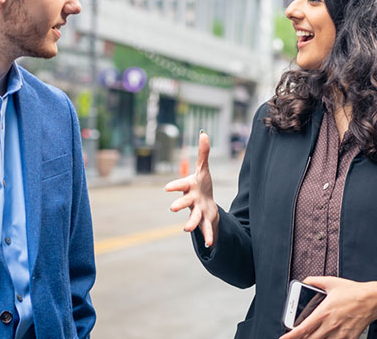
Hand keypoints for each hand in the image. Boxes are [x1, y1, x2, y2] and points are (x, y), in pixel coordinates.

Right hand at [164, 131, 218, 246]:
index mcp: (190, 187)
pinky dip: (208, 236)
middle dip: (179, 204)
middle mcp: (191, 200)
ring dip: (191, 223)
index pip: (181, 185)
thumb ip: (204, 152)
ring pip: (194, 217)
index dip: (175, 186)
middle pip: (185, 202)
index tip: (167, 188)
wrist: (206, 202)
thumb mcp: (203, 168)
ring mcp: (198, 211)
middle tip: (172, 208)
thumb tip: (204, 133)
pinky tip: (210, 244)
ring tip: (186, 229)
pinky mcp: (205, 220)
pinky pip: (206, 229)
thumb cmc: (201, 184)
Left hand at [279, 277, 376, 338]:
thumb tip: (304, 282)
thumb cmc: (353, 291)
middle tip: (293, 338)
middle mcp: (331, 325)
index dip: (291, 336)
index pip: (303, 328)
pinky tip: (325, 337)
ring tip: (308, 336)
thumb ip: (314, 281)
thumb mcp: (331, 282)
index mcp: (324, 312)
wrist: (373, 300)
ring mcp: (340, 334)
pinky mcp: (349, 338)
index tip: (283, 338)